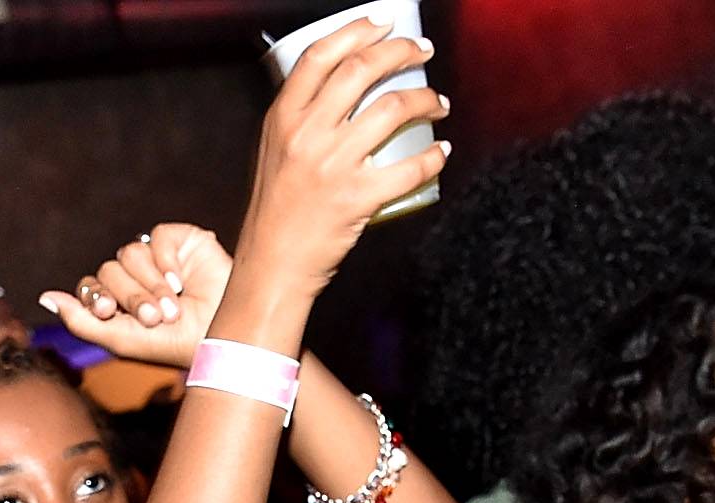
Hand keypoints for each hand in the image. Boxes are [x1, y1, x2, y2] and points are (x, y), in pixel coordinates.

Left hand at [40, 224, 235, 368]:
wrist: (224, 338)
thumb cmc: (174, 346)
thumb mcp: (120, 339)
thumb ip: (80, 320)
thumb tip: (43, 297)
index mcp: (118, 303)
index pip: (89, 287)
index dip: (94, 296)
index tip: (106, 311)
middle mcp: (135, 278)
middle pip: (108, 271)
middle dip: (130, 298)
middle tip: (155, 319)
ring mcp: (157, 258)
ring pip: (128, 253)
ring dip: (148, 285)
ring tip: (172, 307)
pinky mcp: (181, 240)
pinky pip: (155, 237)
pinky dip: (164, 261)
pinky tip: (180, 281)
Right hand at [226, 20, 447, 313]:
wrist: (273, 266)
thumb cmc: (275, 213)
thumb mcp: (274, 153)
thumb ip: (301, 120)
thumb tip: (345, 89)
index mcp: (282, 119)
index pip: (320, 57)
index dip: (357, 31)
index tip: (383, 25)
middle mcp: (305, 135)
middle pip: (361, 71)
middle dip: (401, 52)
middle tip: (422, 52)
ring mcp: (332, 165)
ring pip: (392, 109)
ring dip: (426, 99)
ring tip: (438, 102)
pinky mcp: (356, 199)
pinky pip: (408, 168)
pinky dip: (433, 157)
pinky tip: (441, 152)